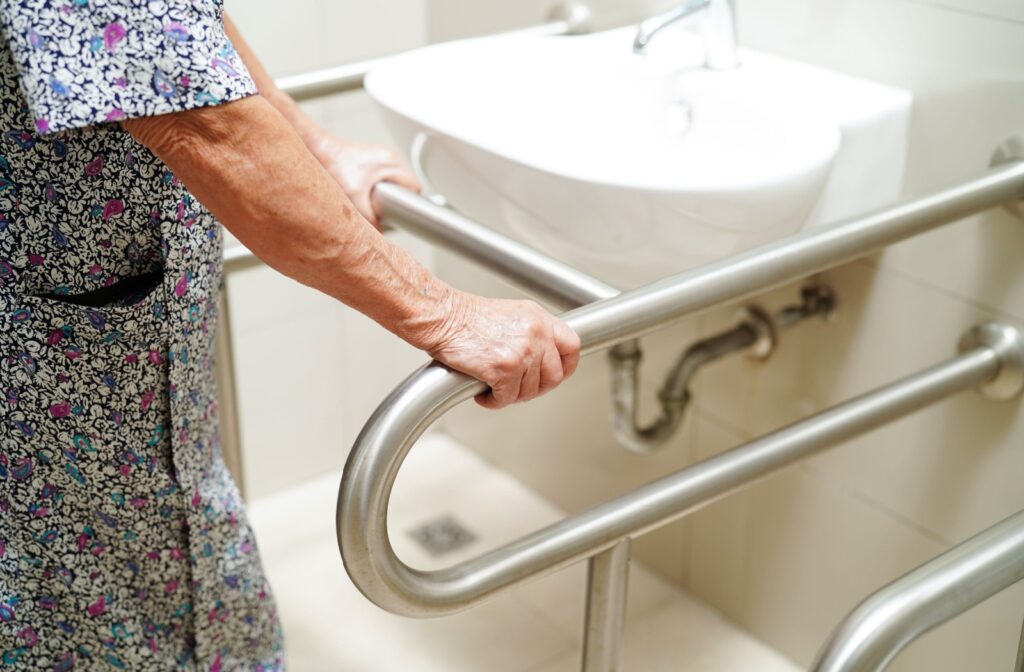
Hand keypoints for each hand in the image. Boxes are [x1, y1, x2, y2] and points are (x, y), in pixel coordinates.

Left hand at [311, 135, 420, 227]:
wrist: (317, 149)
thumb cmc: (333, 164)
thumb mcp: (355, 198)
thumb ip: (369, 218)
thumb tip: (378, 232)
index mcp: (391, 162)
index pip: (415, 187)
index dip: (410, 202)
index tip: (402, 212)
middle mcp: (389, 155)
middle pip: (406, 184)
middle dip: (398, 198)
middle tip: (384, 207)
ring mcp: (380, 154)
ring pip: (394, 179)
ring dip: (387, 191)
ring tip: (373, 198)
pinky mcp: (370, 157)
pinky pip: (383, 174)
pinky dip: (378, 184)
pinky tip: (365, 190)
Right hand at [425, 293, 581, 409]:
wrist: (442, 317)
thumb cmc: (466, 318)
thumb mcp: (511, 315)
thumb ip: (531, 334)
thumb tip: (540, 360)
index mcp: (539, 318)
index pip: (572, 346)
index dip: (567, 366)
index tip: (557, 375)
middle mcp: (536, 333)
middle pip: (555, 376)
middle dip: (536, 389)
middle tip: (517, 388)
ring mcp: (522, 352)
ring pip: (530, 391)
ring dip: (511, 395)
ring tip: (494, 387)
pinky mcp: (504, 368)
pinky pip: (507, 398)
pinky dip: (494, 401)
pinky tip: (483, 392)